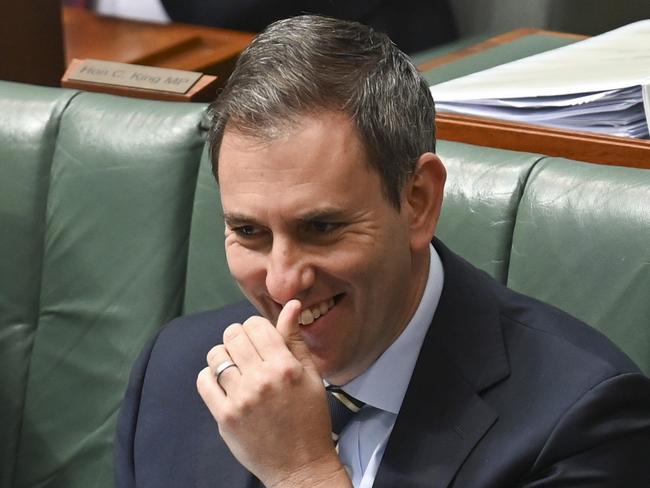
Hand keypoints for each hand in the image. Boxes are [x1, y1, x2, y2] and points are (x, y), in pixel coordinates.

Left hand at [197, 300, 351, 487]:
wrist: (300, 465)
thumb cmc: (310, 418)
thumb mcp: (311, 375)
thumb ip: (295, 339)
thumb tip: (291, 305)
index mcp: (285, 367)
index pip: (256, 325)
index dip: (256, 327)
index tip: (260, 338)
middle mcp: (261, 380)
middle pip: (233, 335)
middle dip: (239, 337)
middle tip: (247, 351)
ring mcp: (240, 399)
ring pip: (216, 355)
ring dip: (225, 356)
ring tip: (236, 368)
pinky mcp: (224, 417)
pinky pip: (204, 380)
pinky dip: (210, 376)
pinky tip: (224, 382)